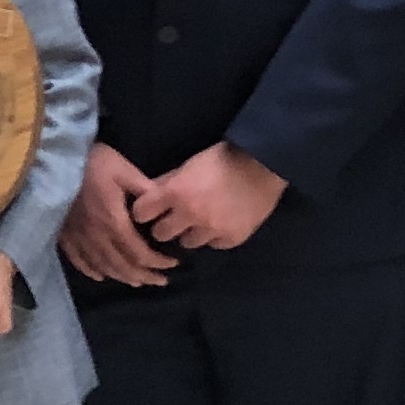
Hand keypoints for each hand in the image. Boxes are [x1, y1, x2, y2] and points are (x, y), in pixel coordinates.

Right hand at [56, 143, 174, 285]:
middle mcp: (96, 237)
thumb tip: (164, 205)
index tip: (173, 264)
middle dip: (145, 276)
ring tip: (138, 281)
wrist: (53, 161)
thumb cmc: (91, 163)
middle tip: (161, 281)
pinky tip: (101, 276)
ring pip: (103, 266)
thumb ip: (145, 189)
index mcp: (114, 222)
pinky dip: (91, 270)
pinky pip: (78, 260)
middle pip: (123, 266)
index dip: (157, 262)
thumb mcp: (124, 170)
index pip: (139, 252)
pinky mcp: (64, 235)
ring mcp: (78, 238)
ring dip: (122, 277)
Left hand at [130, 142, 288, 252]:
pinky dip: (214, 236)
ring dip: (190, 233)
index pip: (141, 213)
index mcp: (176, 192)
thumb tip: (145, 193)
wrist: (264, 165)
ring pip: (186, 243)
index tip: (149, 210)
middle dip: (165, 225)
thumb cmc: (222, 159)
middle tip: (174, 218)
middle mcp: (191, 214)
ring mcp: (212, 229)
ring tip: (201, 220)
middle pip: (160, 234)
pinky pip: (213, 245)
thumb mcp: (189, 165)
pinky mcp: (231, 239)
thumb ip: (166, 181)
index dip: (144, 211)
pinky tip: (221, 223)